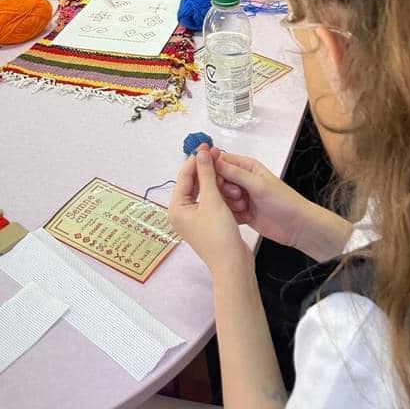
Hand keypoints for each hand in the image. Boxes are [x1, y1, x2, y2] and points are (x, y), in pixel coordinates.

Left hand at [168, 146, 251, 273]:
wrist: (233, 264)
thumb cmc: (219, 234)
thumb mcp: (212, 200)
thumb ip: (206, 175)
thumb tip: (201, 153)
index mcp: (176, 208)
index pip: (184, 176)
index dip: (195, 159)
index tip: (206, 145)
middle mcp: (181, 213)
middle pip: (191, 183)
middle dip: (203, 167)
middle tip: (215, 151)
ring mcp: (193, 219)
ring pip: (200, 191)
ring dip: (210, 178)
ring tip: (221, 163)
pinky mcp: (205, 223)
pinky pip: (208, 201)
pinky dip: (215, 191)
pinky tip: (224, 181)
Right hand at [214, 153, 312, 249]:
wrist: (297, 227)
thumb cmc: (285, 202)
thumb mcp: (258, 185)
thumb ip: (235, 173)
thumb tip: (214, 161)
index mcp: (247, 167)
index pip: (221, 161)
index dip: (213, 168)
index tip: (213, 178)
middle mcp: (242, 180)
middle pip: (218, 180)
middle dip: (224, 189)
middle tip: (237, 195)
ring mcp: (241, 197)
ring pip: (221, 197)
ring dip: (229, 203)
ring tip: (244, 207)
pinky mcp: (241, 212)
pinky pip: (226, 211)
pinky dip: (232, 215)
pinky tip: (244, 217)